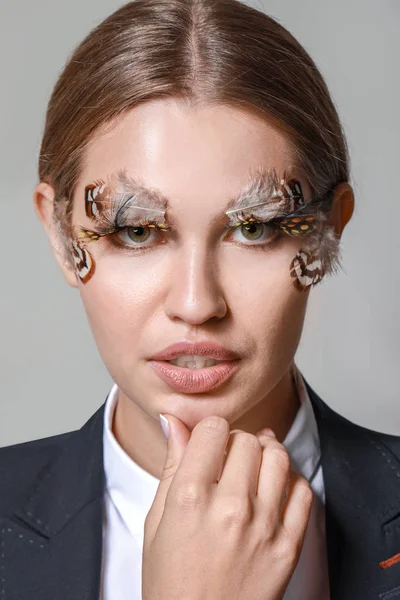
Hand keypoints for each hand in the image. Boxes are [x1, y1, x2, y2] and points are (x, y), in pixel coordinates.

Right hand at [142, 415, 313, 599]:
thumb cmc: (171, 583)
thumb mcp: (156, 522)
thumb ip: (170, 466)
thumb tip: (173, 424)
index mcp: (190, 497)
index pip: (214, 430)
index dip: (211, 430)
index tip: (211, 441)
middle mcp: (229, 508)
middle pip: (248, 440)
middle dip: (238, 441)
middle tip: (231, 457)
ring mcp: (263, 527)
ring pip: (279, 458)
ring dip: (267, 452)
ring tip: (256, 462)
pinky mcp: (287, 546)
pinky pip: (303, 492)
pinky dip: (292, 480)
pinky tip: (275, 486)